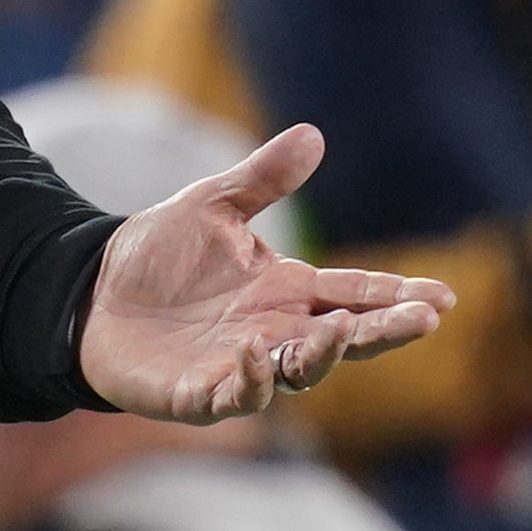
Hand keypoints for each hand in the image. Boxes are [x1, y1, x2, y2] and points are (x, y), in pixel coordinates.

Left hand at [76, 125, 453, 423]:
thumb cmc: (157, 255)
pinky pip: (234, 396)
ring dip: (323, 354)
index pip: (355, 294)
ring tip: (343, 330)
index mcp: (286, 291)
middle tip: (426, 319)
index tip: (442, 297)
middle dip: (386, 330)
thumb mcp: (213, 205)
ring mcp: (240, 367)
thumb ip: (263, 179)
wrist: (89, 293)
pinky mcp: (196, 393)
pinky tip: (257, 354)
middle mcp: (274, 332)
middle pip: (344, 338)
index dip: (398, 296)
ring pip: (299, 372)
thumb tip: (313, 134)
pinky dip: (251, 382)